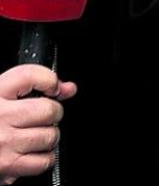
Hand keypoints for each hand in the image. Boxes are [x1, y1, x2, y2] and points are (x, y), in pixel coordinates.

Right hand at [0, 65, 75, 182]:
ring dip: (48, 137)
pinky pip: (43, 161)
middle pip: (49, 109)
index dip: (50, 80)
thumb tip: (68, 88)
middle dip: (52, 114)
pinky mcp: (6, 165)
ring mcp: (3, 142)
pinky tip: (30, 153)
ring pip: (50, 136)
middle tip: (42, 117)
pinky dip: (43, 158)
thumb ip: (32, 86)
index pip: (30, 75)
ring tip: (33, 136)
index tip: (53, 88)